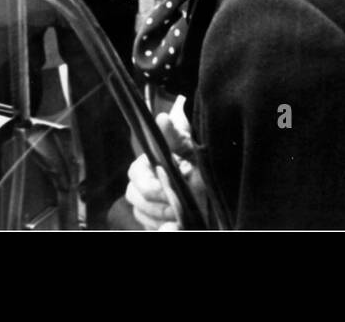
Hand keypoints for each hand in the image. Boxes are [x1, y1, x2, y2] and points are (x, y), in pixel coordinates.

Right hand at [126, 107, 205, 229]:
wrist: (208, 187)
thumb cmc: (196, 163)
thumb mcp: (190, 149)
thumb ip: (173, 136)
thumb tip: (162, 118)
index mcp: (145, 163)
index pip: (136, 174)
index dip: (152, 185)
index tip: (169, 189)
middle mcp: (139, 182)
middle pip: (136, 196)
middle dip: (159, 202)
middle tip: (179, 204)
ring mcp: (143, 203)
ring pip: (141, 213)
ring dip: (162, 215)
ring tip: (182, 213)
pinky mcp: (149, 219)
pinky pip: (148, 226)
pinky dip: (162, 226)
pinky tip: (176, 223)